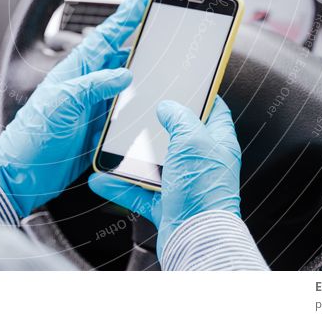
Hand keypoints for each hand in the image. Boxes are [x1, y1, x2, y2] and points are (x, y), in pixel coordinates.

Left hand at [0, 0, 150, 217]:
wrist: (22, 173)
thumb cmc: (32, 137)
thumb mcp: (62, 103)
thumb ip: (93, 86)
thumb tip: (124, 73)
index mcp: (74, 71)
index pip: (105, 37)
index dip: (124, 17)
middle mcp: (85, 85)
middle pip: (118, 55)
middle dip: (138, 37)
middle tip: (159, 23)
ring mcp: (92, 106)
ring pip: (124, 82)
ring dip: (142, 70)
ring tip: (162, 58)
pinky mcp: (98, 128)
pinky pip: (123, 110)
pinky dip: (138, 102)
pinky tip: (151, 101)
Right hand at [88, 96, 240, 258]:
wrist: (195, 238)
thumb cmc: (204, 192)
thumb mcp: (193, 140)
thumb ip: (180, 117)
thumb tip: (168, 106)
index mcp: (217, 142)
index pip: (214, 110)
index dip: (200, 95)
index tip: (184, 84)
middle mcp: (202, 162)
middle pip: (178, 135)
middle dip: (156, 125)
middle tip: (139, 112)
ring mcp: (183, 183)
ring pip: (154, 163)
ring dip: (132, 157)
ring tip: (114, 146)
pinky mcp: (166, 203)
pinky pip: (139, 190)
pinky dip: (120, 185)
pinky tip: (104, 179)